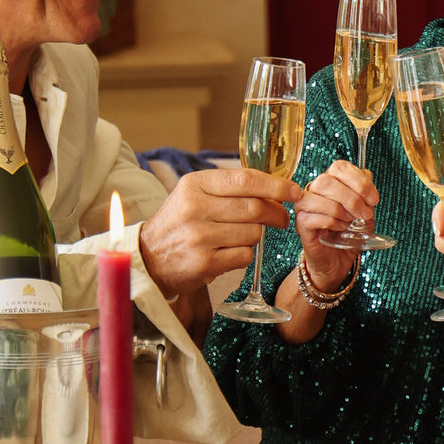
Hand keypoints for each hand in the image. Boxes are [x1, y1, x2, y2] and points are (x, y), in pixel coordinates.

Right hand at [138, 168, 297, 297]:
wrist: (149, 258)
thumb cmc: (180, 222)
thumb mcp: (195, 194)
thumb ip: (231, 188)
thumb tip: (277, 188)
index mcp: (195, 184)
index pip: (246, 179)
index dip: (276, 185)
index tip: (295, 191)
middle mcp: (195, 208)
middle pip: (255, 208)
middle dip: (276, 213)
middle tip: (283, 218)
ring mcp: (199, 237)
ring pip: (253, 233)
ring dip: (255, 236)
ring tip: (238, 237)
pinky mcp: (204, 263)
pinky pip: (245, 256)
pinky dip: (244, 255)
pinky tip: (228, 253)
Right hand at [293, 160, 375, 287]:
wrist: (337, 262)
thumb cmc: (348, 235)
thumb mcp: (364, 213)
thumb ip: (366, 195)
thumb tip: (367, 177)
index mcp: (331, 182)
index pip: (339, 166)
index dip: (359, 180)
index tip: (374, 199)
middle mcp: (314, 190)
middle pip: (327, 180)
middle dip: (352, 197)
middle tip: (365, 213)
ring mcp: (305, 207)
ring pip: (318, 196)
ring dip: (341, 209)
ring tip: (351, 221)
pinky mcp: (301, 224)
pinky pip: (313, 216)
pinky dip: (332, 222)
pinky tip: (341, 228)